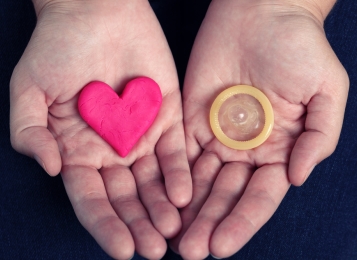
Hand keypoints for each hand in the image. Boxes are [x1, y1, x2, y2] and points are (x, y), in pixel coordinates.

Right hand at [10, 0, 191, 258]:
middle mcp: (112, 151)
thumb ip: (32, 134)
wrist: (96, 13)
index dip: (105, 225)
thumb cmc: (58, 48)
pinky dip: (180, 173)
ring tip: (172, 231)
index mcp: (80, 152)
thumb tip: (53, 170)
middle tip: (153, 250)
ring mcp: (142, 136)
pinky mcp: (167, 118)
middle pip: (128, 198)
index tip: (121, 250)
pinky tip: (184, 195)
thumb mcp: (29, 91)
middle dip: (140, 225)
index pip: (93, 199)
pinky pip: (175, 151)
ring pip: (154, 181)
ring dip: (163, 207)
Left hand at [171, 0, 348, 258]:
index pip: (258, 196)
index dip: (241, 222)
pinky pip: (178, 153)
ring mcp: (215, 136)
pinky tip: (161, 200)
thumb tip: (296, 178)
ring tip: (172, 239)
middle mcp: (244, 150)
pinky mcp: (189, 119)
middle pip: (224, 195)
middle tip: (190, 251)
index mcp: (278, 149)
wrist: (261, 12)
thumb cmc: (299, 47)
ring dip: (186, 210)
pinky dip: (170, 178)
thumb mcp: (325, 91)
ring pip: (198, 181)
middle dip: (208, 223)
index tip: (222, 245)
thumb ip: (318, 138)